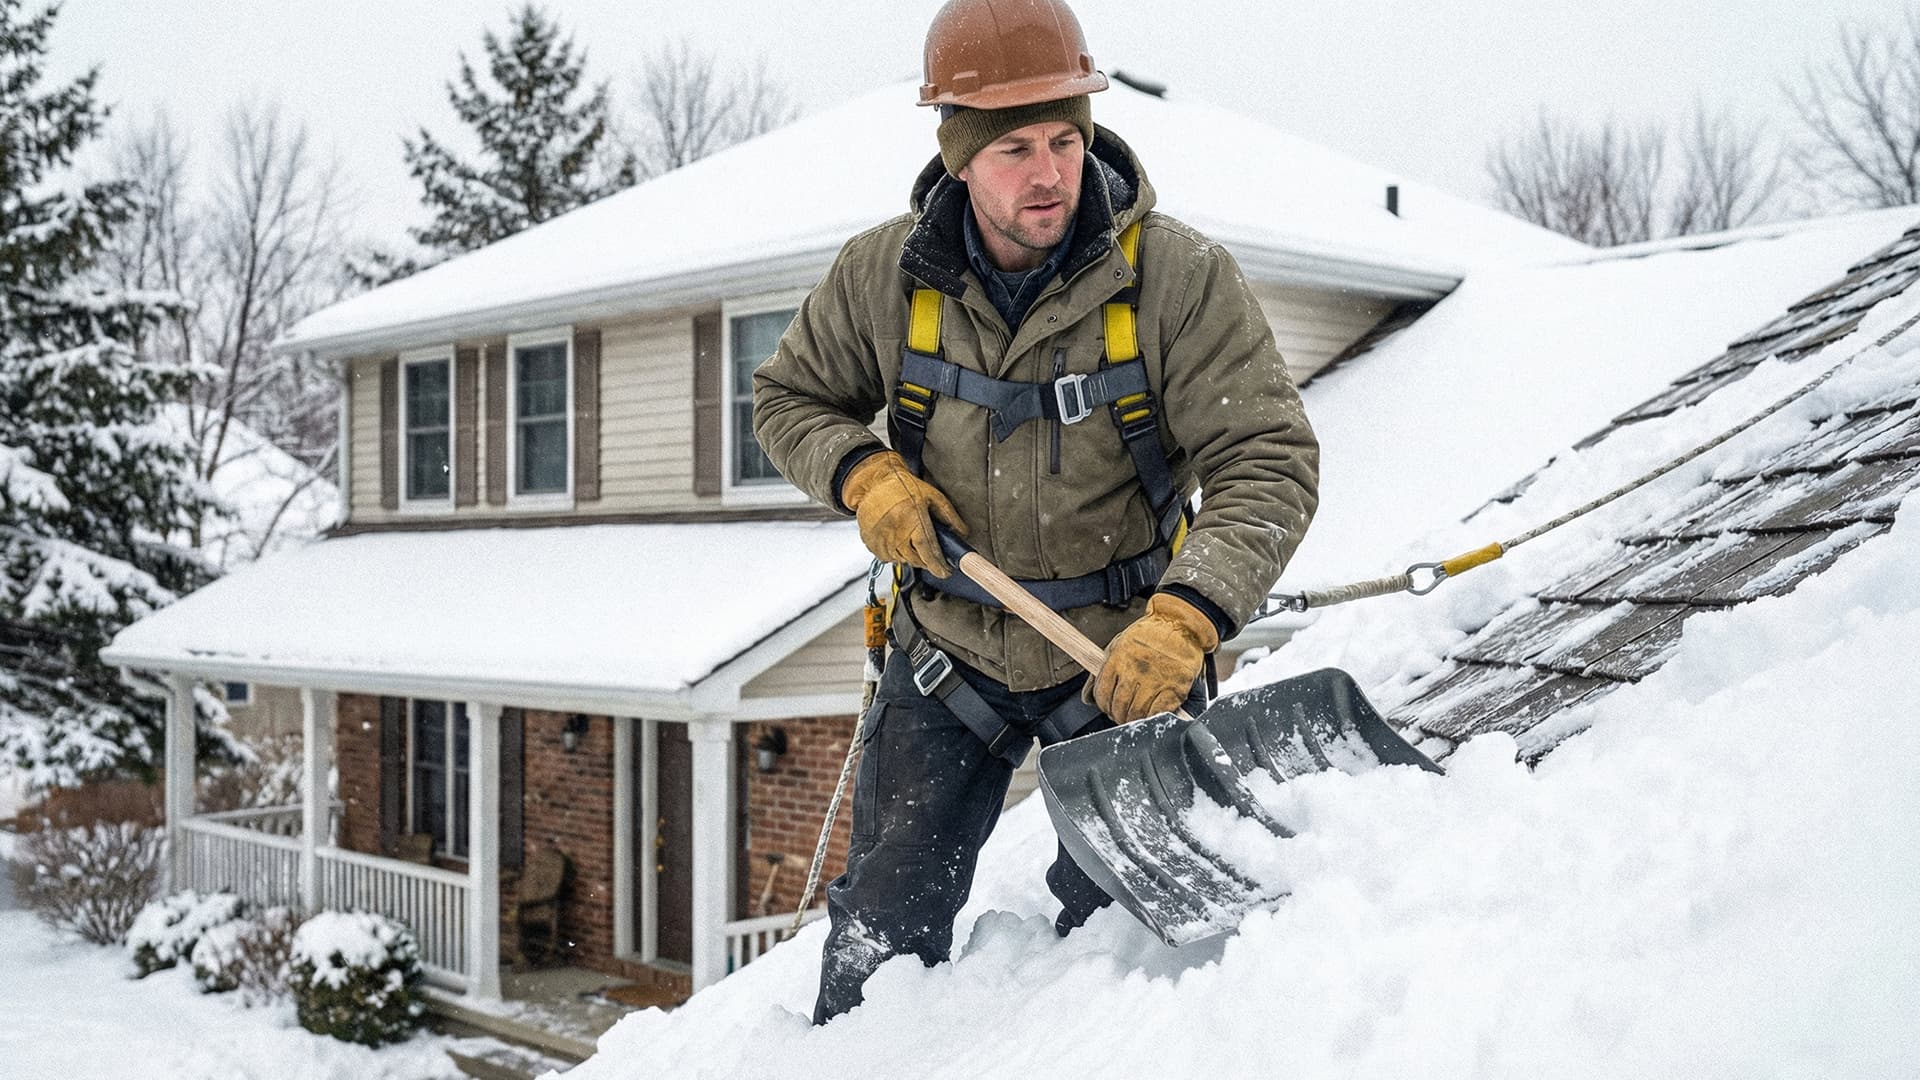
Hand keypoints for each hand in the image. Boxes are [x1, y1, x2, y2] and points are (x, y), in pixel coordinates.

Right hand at [840, 451, 968, 575]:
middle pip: (916, 559)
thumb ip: (949, 515)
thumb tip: (962, 532)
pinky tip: (900, 544)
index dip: (938, 565)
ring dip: (912, 559)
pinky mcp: (872, 542)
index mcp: (913, 518)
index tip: (945, 571)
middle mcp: (897, 530)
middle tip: (932, 558)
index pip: (928, 550)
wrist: (873, 483)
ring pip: (902, 561)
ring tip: (915, 546)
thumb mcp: (931, 496)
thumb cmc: (901, 486)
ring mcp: (882, 538)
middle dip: (927, 563)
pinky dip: (896, 556)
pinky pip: (887, 558)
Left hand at [1090, 593, 1218, 724]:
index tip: (1108, 708)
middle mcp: (1134, 670)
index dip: (1103, 705)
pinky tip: (1151, 714)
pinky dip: (1153, 718)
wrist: (1178, 623)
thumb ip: (1100, 673)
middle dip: (1117, 715)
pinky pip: (1159, 712)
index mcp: (1118, 659)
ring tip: (1135, 716)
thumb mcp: (1117, 646)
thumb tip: (1087, 698)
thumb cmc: (1148, 635)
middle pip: (1119, 706)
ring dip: (1133, 719)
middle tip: (1122, 715)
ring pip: (1137, 712)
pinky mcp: (1174, 687)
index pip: (1102, 693)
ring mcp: (1155, 680)